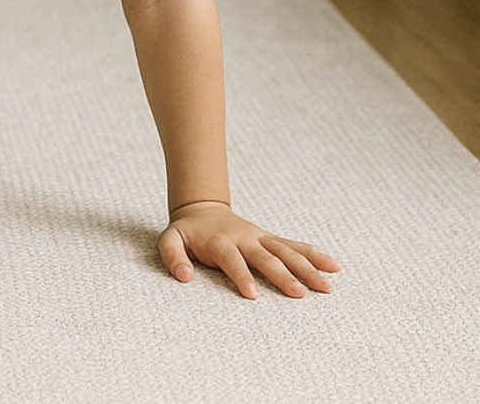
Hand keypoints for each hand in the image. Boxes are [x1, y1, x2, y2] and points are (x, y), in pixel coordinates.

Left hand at [159, 201, 340, 298]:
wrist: (201, 208)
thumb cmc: (186, 232)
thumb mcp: (170, 240)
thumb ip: (172, 257)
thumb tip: (184, 277)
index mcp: (220, 242)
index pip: (232, 260)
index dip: (241, 276)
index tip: (253, 294)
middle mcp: (244, 239)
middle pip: (266, 257)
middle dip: (282, 275)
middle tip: (299, 294)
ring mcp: (260, 238)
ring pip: (286, 252)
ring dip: (306, 268)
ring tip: (326, 286)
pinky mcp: (270, 239)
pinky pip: (294, 246)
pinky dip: (314, 255)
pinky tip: (334, 266)